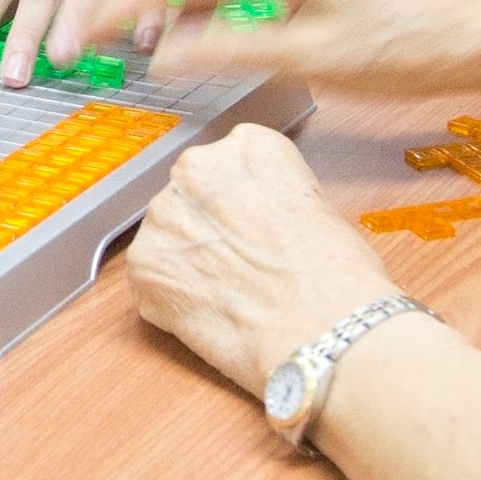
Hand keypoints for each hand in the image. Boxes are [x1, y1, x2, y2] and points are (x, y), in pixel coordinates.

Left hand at [126, 126, 400, 396]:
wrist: (322, 333)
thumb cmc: (337, 279)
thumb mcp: (319, 211)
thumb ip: (272, 202)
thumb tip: (257, 223)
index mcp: (247, 146)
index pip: (230, 166)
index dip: (243, 205)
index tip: (255, 228)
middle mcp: (197, 168)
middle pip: (193, 195)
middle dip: (209, 228)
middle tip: (239, 264)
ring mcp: (163, 217)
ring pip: (169, 237)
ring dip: (188, 261)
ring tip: (229, 295)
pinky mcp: (142, 267)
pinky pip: (152, 280)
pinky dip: (173, 300)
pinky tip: (210, 315)